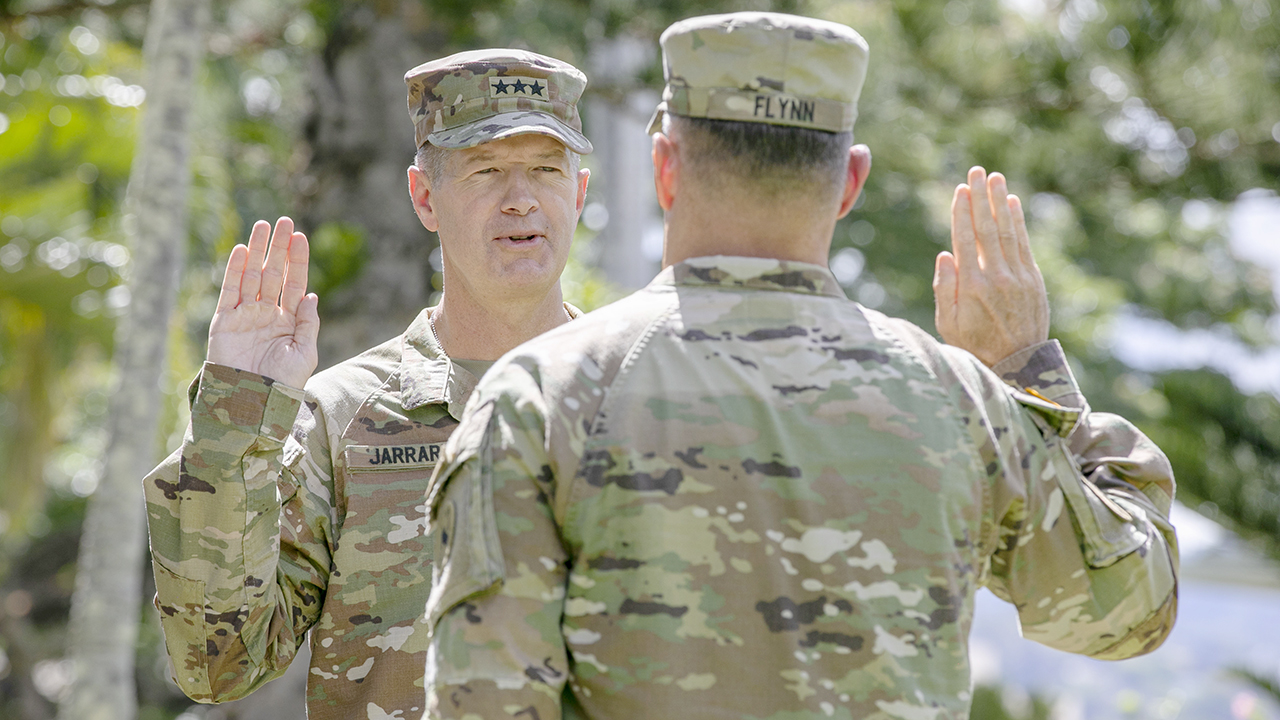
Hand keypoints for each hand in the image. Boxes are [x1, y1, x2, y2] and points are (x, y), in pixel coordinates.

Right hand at [207, 217, 319, 387]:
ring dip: (258, 250)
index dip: (298, 260)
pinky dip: (235, 270)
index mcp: (289, 321)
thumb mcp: (305, 353)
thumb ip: (309, 323)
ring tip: (264, 226)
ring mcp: (245, 315)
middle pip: (274, 273)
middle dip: (279, 247)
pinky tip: (243, 250)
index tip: (301, 237)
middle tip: (284, 220)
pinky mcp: (225, 321)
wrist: (252, 402)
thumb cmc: (283, 383)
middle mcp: (267, 314)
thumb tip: (311, 294)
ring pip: (252, 275)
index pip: (294, 283)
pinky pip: (230, 291)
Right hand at [932, 166, 1049, 366]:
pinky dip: (1019, 222)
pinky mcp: (1033, 280)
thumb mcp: (948, 323)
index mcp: (972, 287)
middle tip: (978, 172)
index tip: (960, 190)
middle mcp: (996, 277)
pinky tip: (1013, 203)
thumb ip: (946, 288)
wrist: (1017, 364)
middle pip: (988, 228)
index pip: (965, 240)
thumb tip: (945, 254)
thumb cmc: (974, 345)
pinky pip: (1024, 244)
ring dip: (1001, 202)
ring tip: (996, 178)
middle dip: (982, 198)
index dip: (962, 212)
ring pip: (1008, 231)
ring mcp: (1018, 277)